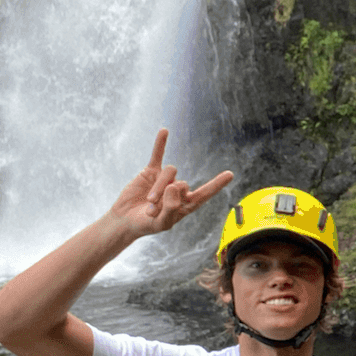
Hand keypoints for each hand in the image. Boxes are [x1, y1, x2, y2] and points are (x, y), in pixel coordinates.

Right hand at [108, 129, 232, 239]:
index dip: (216, 184)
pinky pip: (157, 155)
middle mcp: (178, 190)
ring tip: (149, 201)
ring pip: (169, 173)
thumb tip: (175, 187)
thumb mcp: (162, 224)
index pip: (204, 193)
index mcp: (186, 204)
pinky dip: (160, 144)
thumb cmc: (146, 225)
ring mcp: (165, 179)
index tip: (230, 174)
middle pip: (181, 184)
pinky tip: (164, 131)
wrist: (125, 219)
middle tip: (152, 212)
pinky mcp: (151, 171)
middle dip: (165, 198)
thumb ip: (171, 209)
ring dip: (158, 188)